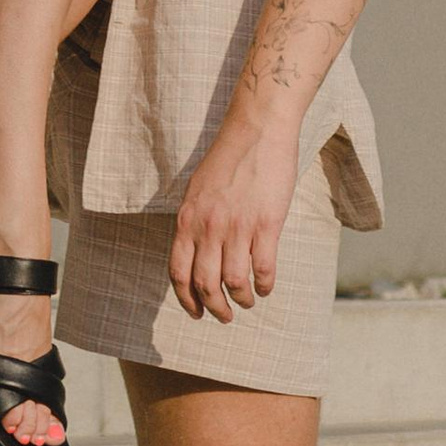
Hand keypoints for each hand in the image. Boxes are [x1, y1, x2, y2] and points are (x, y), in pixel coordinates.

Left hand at [169, 122, 300, 321]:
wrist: (257, 129)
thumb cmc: (229, 157)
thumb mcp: (198, 189)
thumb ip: (194, 221)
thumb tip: (195, 252)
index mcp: (188, 219)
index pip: (178, 272)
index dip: (186, 299)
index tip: (196, 312)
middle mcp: (208, 227)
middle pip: (205, 284)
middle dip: (215, 308)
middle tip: (225, 316)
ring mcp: (238, 226)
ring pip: (235, 282)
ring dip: (242, 300)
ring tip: (248, 301)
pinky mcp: (266, 224)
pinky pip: (264, 269)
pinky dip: (265, 285)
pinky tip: (267, 287)